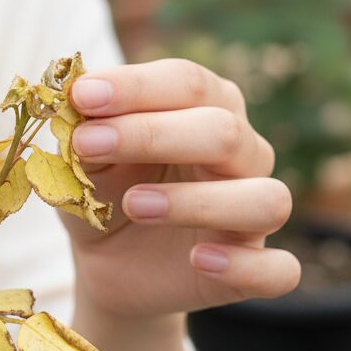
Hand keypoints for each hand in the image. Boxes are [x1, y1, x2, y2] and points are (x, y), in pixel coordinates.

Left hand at [54, 58, 299, 319]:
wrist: (107, 261)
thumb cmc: (103, 188)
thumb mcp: (83, 156)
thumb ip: (85, 126)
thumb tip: (73, 96)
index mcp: (206, 106)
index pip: (188, 81)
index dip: (136, 86)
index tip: (82, 96)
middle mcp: (243, 152)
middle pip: (224, 131)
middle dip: (152, 134)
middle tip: (87, 144)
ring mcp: (254, 211)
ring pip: (263, 199)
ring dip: (197, 201)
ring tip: (135, 203)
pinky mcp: (253, 265)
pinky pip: (278, 269)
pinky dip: (243, 264)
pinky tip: (201, 260)